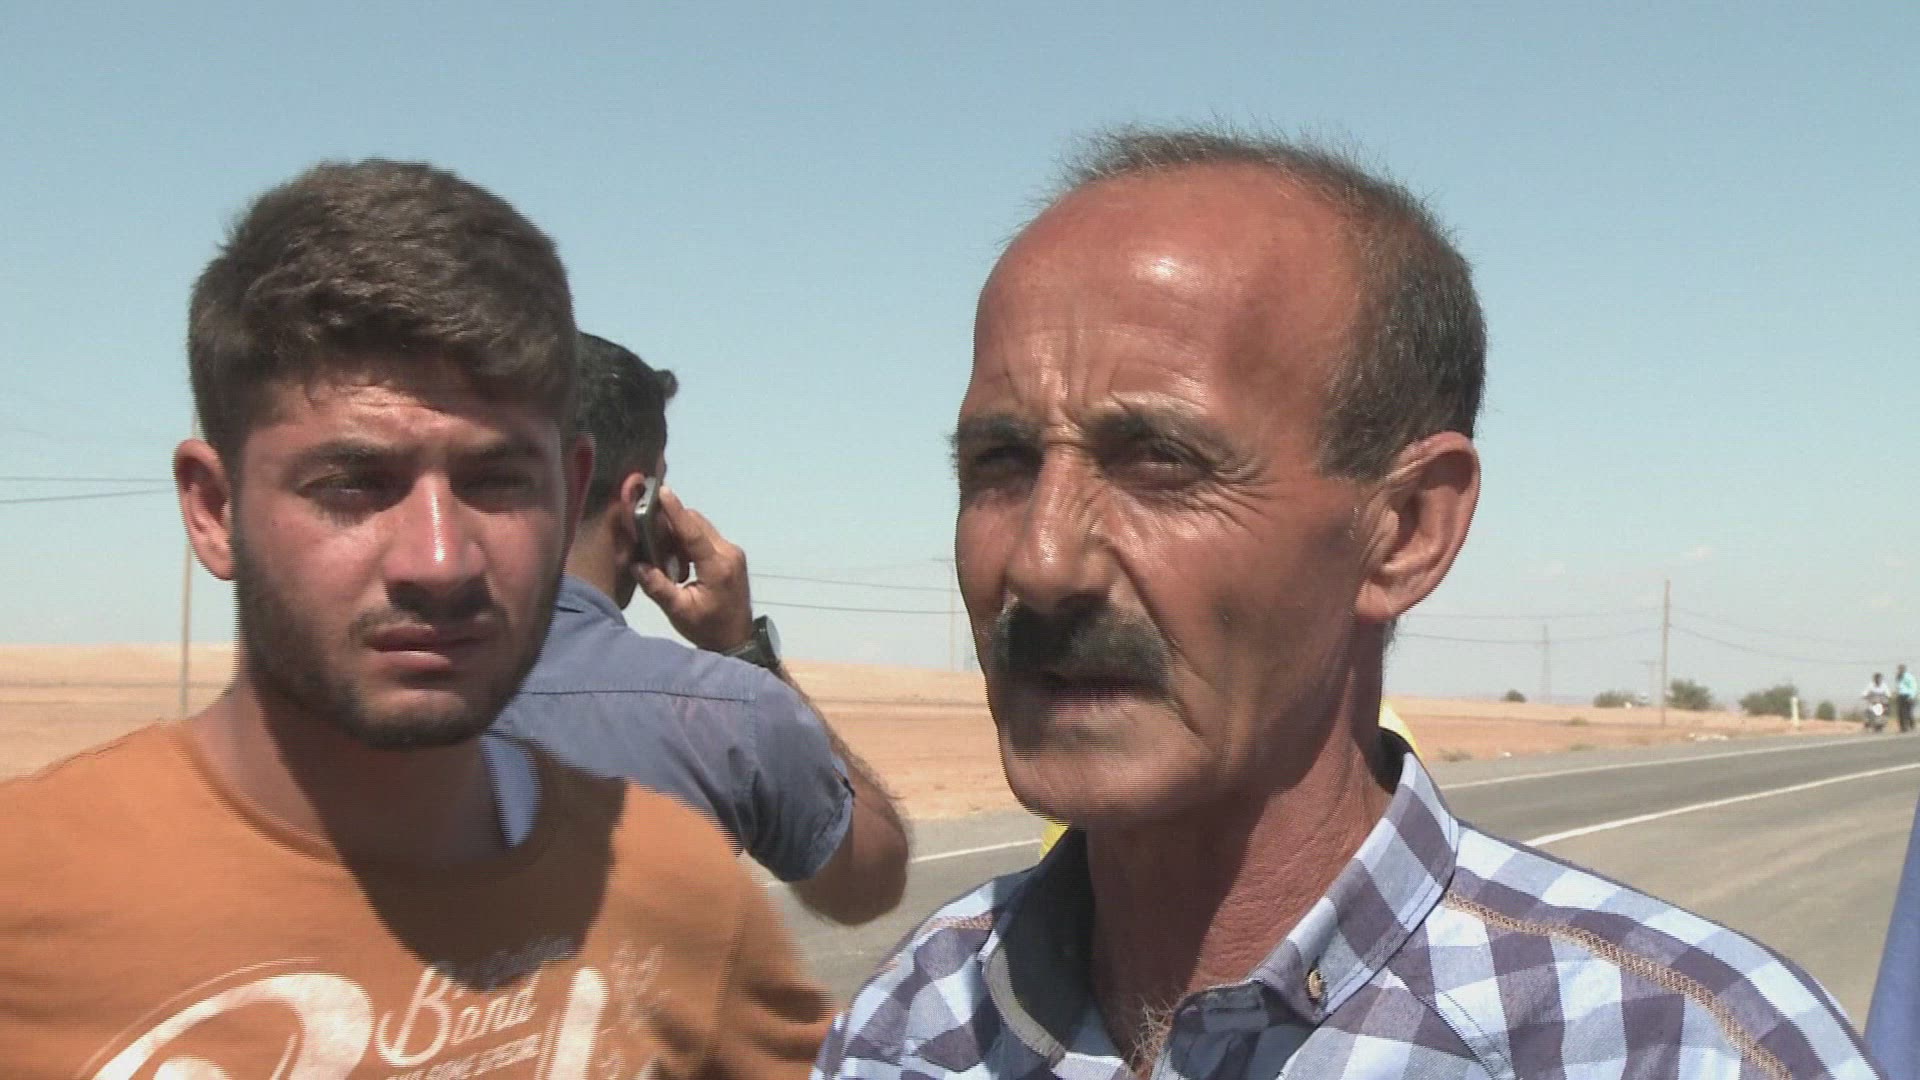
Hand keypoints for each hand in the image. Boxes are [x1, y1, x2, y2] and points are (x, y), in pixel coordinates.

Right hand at [633, 486, 755, 651]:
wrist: (737, 641)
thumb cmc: (707, 629)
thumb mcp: (678, 611)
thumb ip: (658, 586)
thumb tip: (637, 564)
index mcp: (717, 567)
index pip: (693, 531)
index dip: (675, 511)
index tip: (662, 491)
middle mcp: (729, 553)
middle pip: (696, 523)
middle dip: (671, 524)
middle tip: (651, 539)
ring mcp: (733, 552)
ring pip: (701, 527)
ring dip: (679, 534)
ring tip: (667, 560)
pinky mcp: (732, 555)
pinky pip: (706, 537)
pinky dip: (689, 542)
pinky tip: (680, 563)